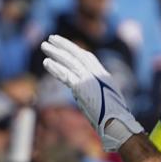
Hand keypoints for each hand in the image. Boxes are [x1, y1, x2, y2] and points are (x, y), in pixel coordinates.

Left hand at [40, 34, 143, 151]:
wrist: (117, 123)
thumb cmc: (113, 119)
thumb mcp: (107, 102)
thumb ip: (95, 94)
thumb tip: (84, 98)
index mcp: (105, 76)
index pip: (89, 58)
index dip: (76, 50)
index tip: (65, 47)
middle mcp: (97, 74)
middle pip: (78, 54)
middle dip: (64, 45)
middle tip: (51, 38)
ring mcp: (89, 79)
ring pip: (69, 61)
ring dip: (55, 53)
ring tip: (43, 46)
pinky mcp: (80, 87)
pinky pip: (65, 74)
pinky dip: (55, 68)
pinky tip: (46, 62)